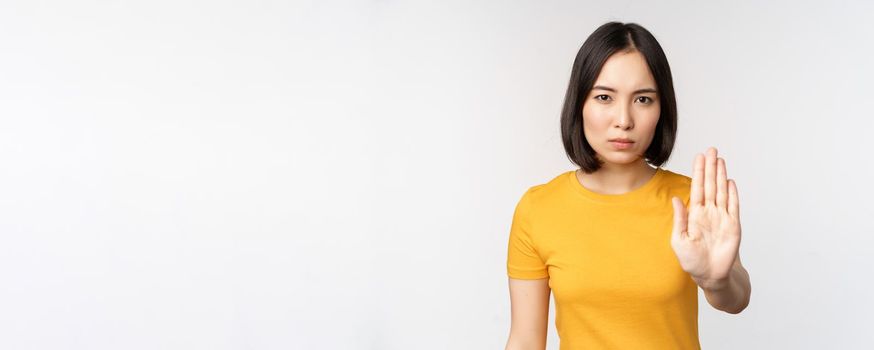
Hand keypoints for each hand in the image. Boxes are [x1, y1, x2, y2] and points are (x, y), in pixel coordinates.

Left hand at [670, 147, 741, 290]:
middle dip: (710, 167)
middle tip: (711, 150)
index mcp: (695, 214)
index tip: (699, 157)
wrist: (710, 275)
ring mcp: (722, 218)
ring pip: (722, 191)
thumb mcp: (679, 240)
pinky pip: (733, 206)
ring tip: (720, 160)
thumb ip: (680, 219)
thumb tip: (676, 199)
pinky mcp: (733, 226)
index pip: (697, 188)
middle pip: (710, 185)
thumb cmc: (692, 260)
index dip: (698, 172)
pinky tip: (730, 181)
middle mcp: (709, 212)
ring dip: (721, 176)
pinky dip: (732, 194)